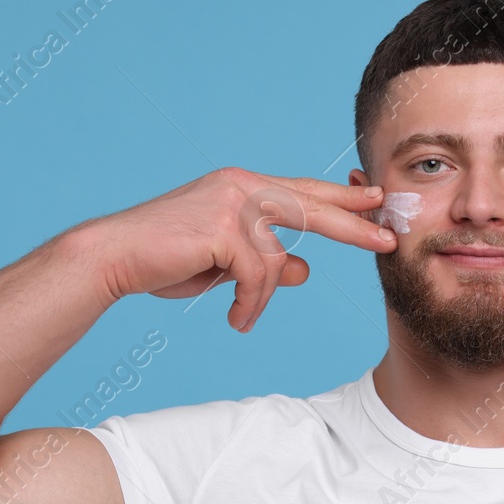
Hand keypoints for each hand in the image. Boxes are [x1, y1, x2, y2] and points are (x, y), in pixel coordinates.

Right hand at [74, 167, 397, 331]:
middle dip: (353, 225)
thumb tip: (306, 269)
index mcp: (243, 186)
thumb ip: (266, 262)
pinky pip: (257, 275)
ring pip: (276, 259)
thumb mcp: (226, 265)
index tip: (376, 201)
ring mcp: (232, 202)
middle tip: (389, 239)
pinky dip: (249, 303)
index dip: (342, 198)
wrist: (114, 258)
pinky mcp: (223, 226)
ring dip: (259, 297)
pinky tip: (235, 319)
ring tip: (240, 317)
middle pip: (312, 207)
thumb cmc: (167, 261)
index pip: (304, 191)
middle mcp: (242, 185)